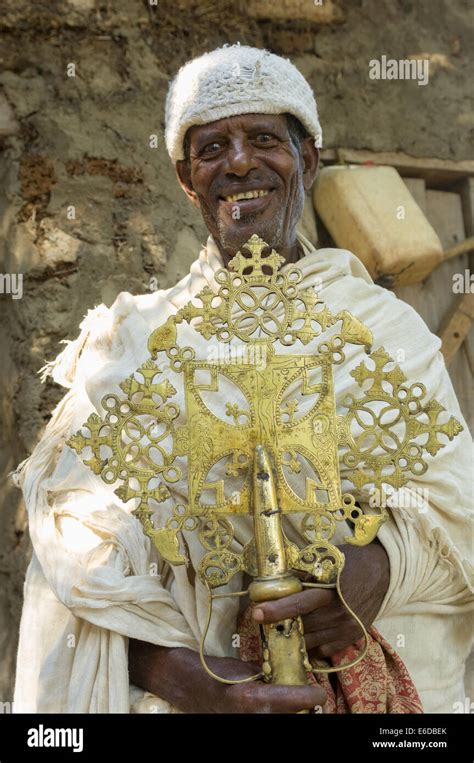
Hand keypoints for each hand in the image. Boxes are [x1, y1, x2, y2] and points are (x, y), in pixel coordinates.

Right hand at [128, 641, 325, 712]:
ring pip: (278, 721)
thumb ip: (266, 674)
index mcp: (251, 698)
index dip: (309, 696)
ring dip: (290, 715)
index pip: (291, 700)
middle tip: (311, 702)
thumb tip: (288, 671)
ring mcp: (244, 724)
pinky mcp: (238, 725)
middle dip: (302, 711)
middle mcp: (250, 718)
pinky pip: (264, 722)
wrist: (185, 687)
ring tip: (298, 706)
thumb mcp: (243, 668)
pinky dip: (274, 715)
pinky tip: (279, 710)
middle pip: (290, 719)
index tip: (318, 692)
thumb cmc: (214, 672)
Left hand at [251, 541, 389, 657]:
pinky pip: (325, 650)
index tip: (256, 613)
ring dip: (293, 638)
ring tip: (277, 632)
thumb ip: (306, 574)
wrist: (385, 571)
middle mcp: (340, 613)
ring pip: (311, 641)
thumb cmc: (353, 560)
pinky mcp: (352, 637)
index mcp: (333, 590)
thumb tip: (280, 582)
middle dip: (279, 625)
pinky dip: (310, 646)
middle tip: (261, 622)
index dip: (277, 609)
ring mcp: (347, 628)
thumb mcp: (329, 560)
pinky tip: (300, 639)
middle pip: (303, 625)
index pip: (300, 603)